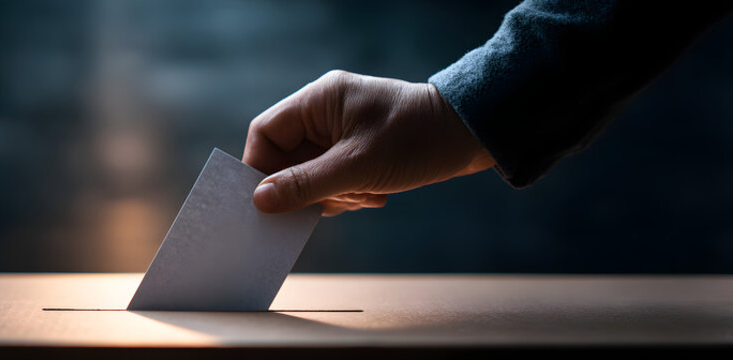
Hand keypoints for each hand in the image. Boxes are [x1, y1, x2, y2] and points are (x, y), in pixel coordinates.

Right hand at [244, 70, 494, 216]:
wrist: (472, 136)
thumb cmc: (415, 140)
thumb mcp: (356, 168)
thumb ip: (304, 184)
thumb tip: (260, 201)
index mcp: (318, 101)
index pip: (266, 133)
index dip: (261, 168)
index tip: (269, 200)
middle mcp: (325, 112)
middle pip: (287, 158)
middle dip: (308, 187)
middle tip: (334, 200)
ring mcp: (341, 131)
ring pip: (311, 174)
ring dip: (333, 194)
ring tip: (365, 194)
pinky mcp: (358, 149)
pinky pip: (334, 179)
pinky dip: (349, 194)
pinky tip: (375, 195)